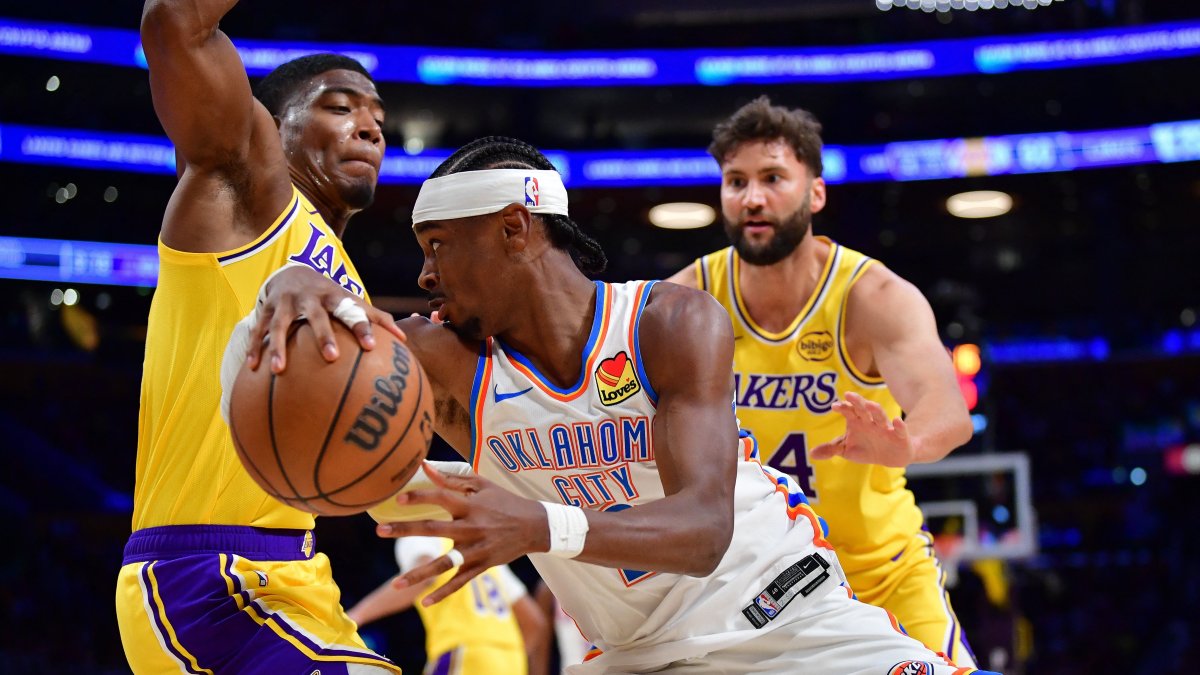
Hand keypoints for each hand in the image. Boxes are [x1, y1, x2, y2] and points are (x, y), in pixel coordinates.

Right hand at [245, 265, 404, 373]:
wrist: (292, 272)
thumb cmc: (330, 296)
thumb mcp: (351, 302)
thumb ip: (377, 318)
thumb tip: (404, 339)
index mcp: (335, 298)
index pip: (352, 311)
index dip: (362, 327)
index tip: (371, 347)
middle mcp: (311, 299)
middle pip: (317, 317)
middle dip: (324, 336)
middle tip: (331, 358)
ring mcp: (286, 303)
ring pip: (281, 325)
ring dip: (279, 347)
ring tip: (279, 370)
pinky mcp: (267, 310)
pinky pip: (258, 330)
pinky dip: (255, 348)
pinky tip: (252, 368)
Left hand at [375, 462, 549, 605]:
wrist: (536, 526)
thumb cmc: (505, 501)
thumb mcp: (482, 485)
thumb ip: (452, 478)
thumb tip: (424, 467)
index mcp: (471, 505)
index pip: (440, 498)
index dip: (419, 497)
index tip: (398, 499)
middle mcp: (472, 527)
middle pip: (434, 529)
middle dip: (405, 530)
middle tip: (380, 531)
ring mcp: (477, 549)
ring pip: (444, 564)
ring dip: (419, 574)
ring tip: (396, 584)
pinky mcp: (482, 565)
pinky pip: (460, 582)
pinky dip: (443, 592)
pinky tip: (425, 600)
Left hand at [809, 391, 914, 467]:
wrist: (891, 456)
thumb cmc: (866, 448)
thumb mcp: (847, 450)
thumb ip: (831, 449)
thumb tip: (811, 454)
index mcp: (857, 422)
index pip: (849, 411)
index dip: (843, 407)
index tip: (834, 406)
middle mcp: (870, 421)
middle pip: (863, 409)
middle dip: (857, 402)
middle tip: (849, 395)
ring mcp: (885, 427)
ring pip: (880, 416)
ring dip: (875, 410)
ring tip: (870, 404)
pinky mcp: (899, 436)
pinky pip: (900, 429)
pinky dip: (899, 425)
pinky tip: (897, 420)